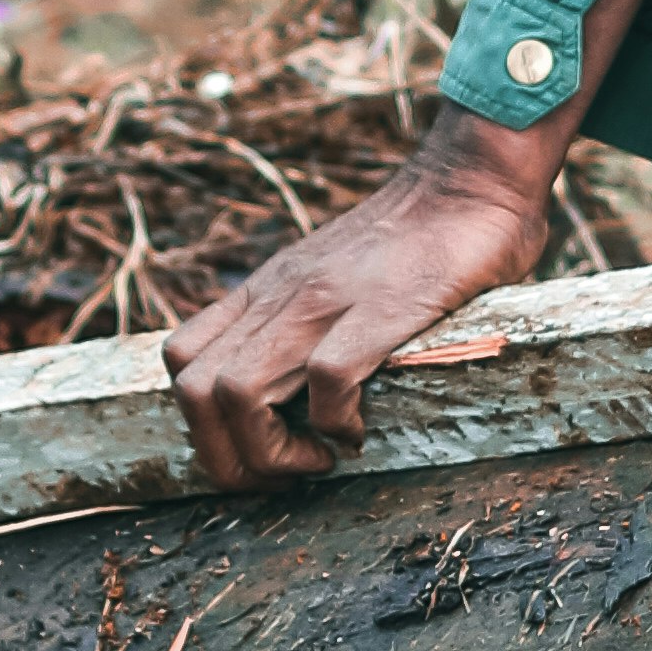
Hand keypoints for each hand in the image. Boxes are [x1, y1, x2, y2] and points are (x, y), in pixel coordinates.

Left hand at [164, 125, 558, 490]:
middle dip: (226, 458)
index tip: (254, 446)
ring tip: (318, 459)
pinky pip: (326, 381)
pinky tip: (360, 430)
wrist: (470, 177)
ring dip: (270, 453)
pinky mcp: (381, 308)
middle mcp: (281, 294)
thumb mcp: (331, 272)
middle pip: (193, 392)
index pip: (181, 358)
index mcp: (268, 288)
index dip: (202, 423)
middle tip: (282, 473)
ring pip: (237, 393)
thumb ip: (305, 313)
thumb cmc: (417, 235)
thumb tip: (297, 380)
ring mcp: (326, 299)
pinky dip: (335, 425)